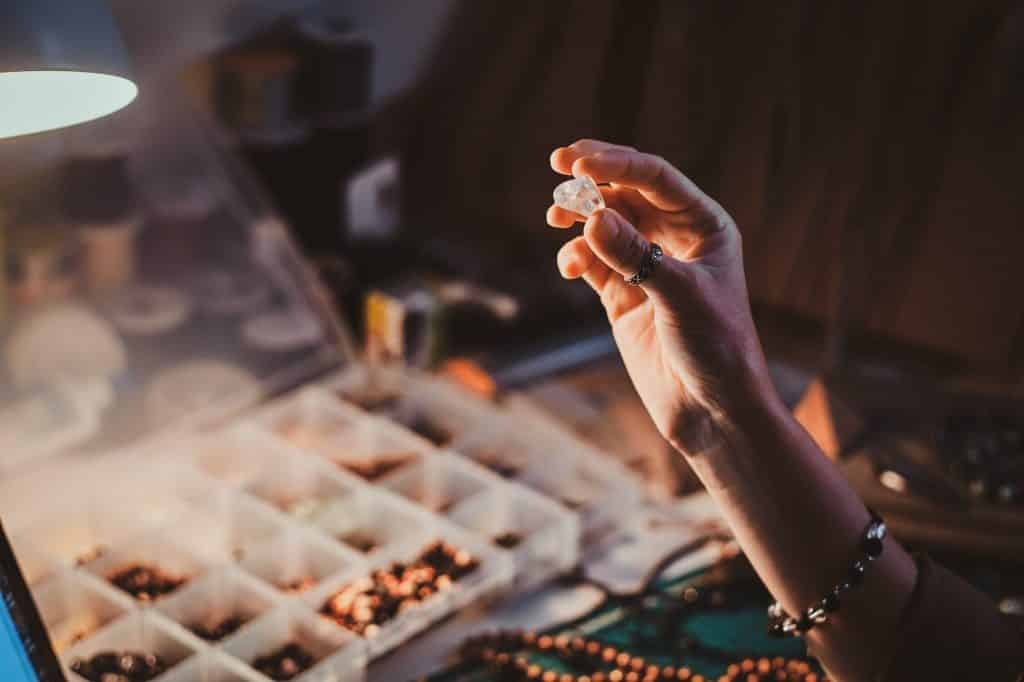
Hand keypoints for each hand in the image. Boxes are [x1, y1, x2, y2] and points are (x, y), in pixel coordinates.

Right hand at [547, 139, 776, 451]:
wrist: (711, 409)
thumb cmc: (716, 348)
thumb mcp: (681, 296)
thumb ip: (636, 256)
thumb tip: (593, 217)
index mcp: (703, 225)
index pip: (656, 178)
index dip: (618, 164)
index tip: (579, 163)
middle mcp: (674, 238)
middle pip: (627, 192)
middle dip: (594, 177)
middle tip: (560, 161)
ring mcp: (646, 266)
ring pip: (605, 223)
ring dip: (580, 216)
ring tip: (556, 216)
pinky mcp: (623, 295)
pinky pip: (592, 261)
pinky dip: (575, 256)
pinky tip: (569, 265)